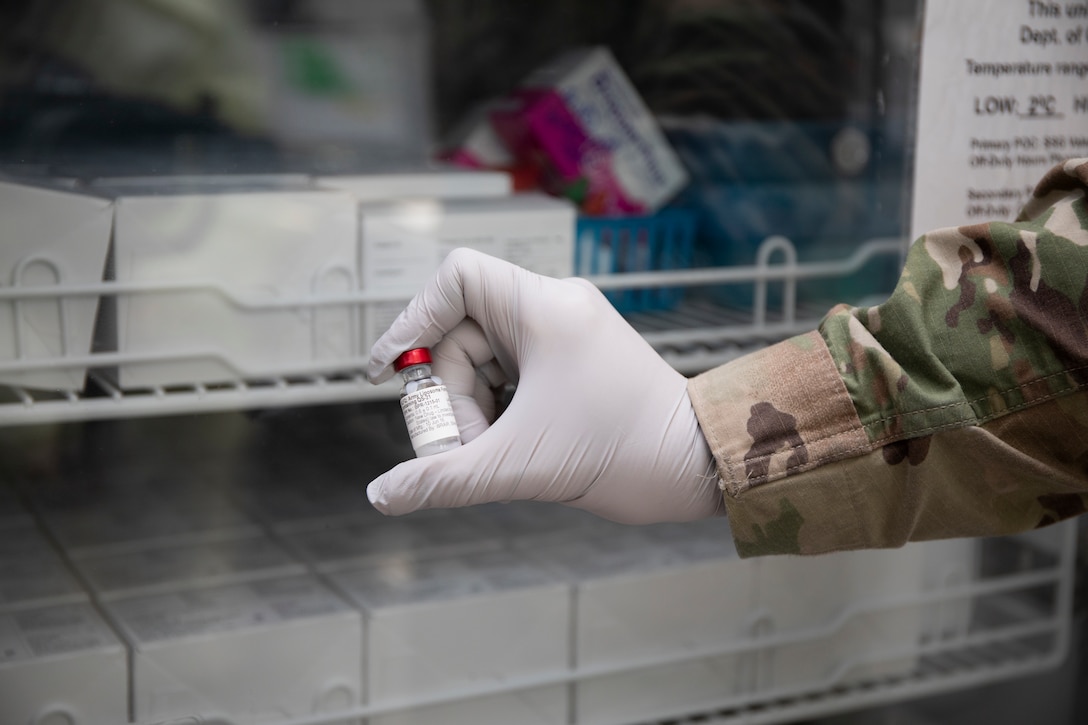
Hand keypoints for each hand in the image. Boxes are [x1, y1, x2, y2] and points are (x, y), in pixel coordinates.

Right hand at [366, 248, 722, 523]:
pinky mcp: (573, 360)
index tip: (391, 371)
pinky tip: (513, 443)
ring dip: (475, 408)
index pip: (457, 277)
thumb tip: (382, 496)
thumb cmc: (628, 453)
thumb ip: (444, 479)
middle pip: (462, 332)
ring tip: (497, 452)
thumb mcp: (522, 466)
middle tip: (464, 445)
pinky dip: (499, 409)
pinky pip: (511, 374)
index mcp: (545, 309)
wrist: (701, 466)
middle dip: (452, 393)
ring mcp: (566, 333)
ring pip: (485, 358)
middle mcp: (555, 309)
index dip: (412, 318)